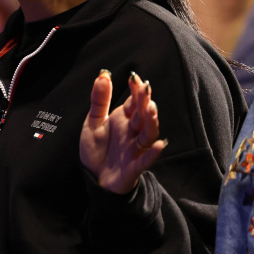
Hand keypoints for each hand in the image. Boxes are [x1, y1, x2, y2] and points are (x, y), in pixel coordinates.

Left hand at [79, 70, 165, 193]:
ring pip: (148, 134)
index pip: (133, 102)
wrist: (94, 179)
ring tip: (151, 109)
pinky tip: (160, 144)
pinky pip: (145, 160)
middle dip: (144, 102)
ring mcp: (134, 149)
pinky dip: (153, 153)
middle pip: (142, 115)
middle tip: (146, 88)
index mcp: (123, 120)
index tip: (134, 78)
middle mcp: (132, 132)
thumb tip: (104, 74)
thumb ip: (100, 100)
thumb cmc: (97, 150)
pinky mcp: (133, 167)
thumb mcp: (93, 122)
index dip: (135, 91)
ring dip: (151, 122)